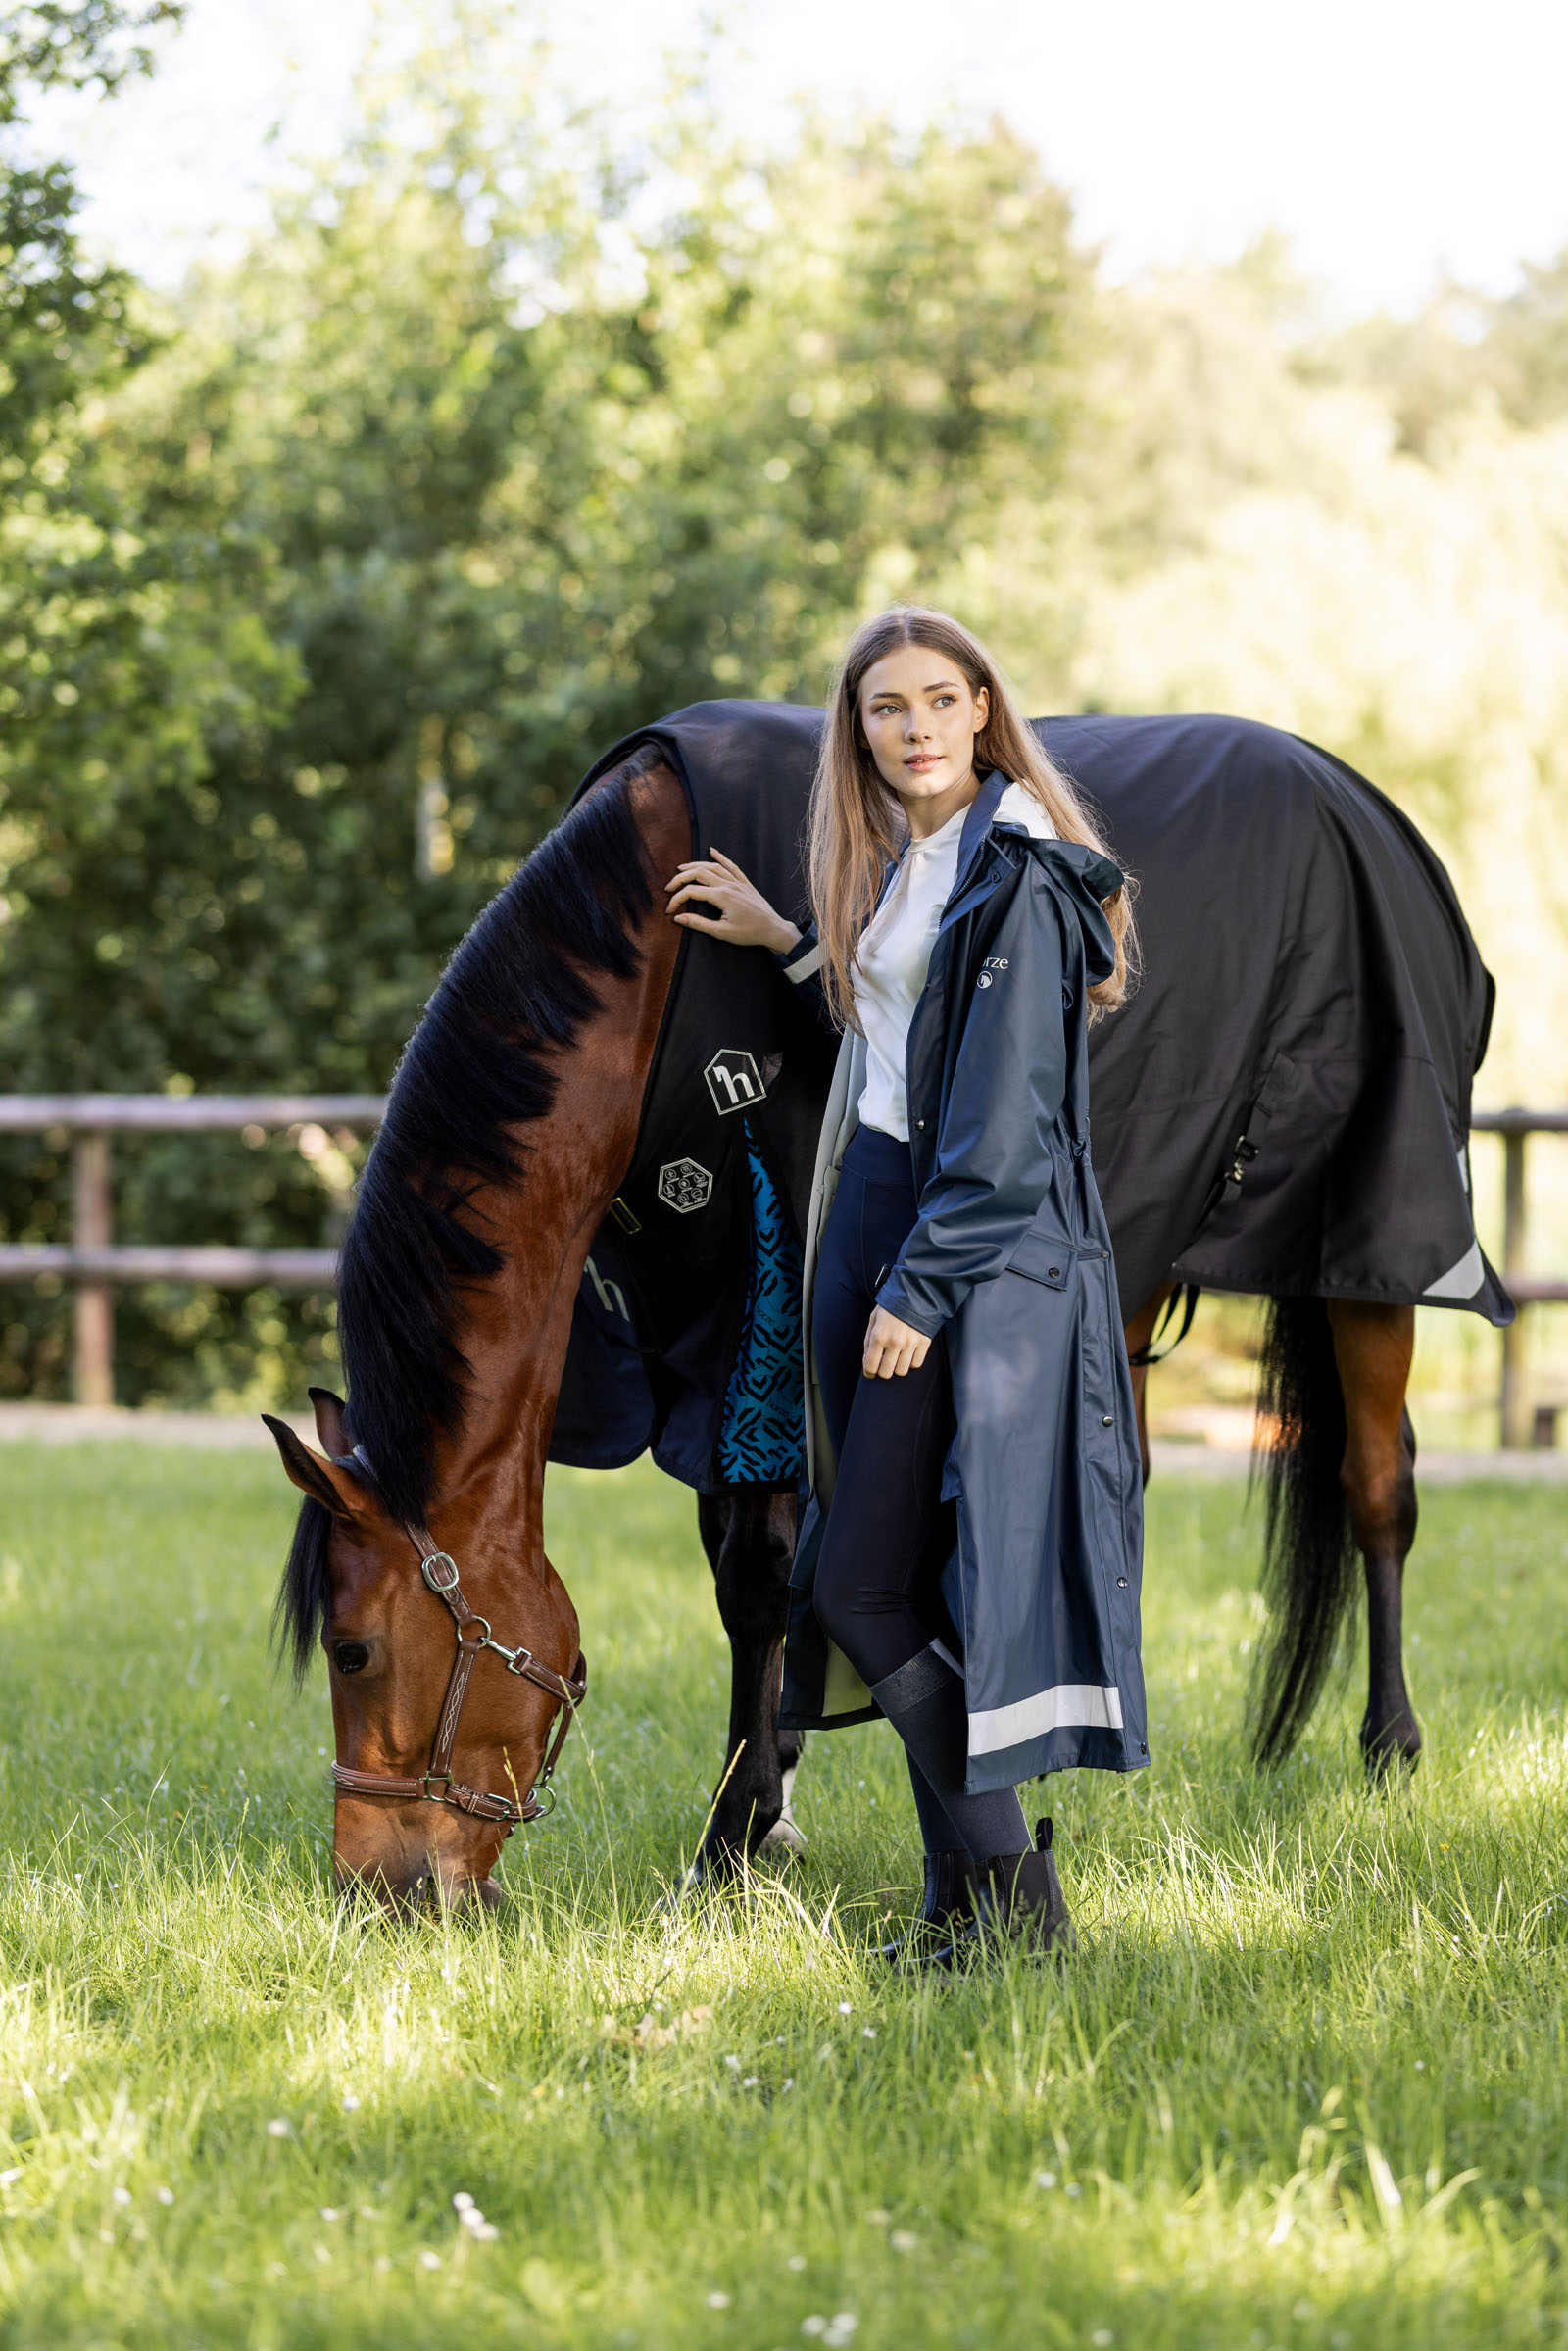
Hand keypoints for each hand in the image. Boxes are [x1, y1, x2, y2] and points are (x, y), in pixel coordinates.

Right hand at [666, 849, 800, 952]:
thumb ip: (698, 924)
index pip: (691, 892)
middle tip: (669, 887)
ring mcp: (738, 882)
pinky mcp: (745, 883)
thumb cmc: (749, 933)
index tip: (669, 911)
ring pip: (713, 867)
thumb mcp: (722, 932)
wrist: (773, 930)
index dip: (677, 900)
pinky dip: (721, 857)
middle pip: (699, 873)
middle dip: (681, 878)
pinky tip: (712, 851)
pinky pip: (732, 866)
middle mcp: (729, 885)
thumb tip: (678, 918)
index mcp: (722, 896)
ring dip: (695, 865)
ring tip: (682, 868)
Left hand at [862, 1307, 931, 1378]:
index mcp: (879, 1335)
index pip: (871, 1366)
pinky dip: (911, 1362)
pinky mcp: (924, 1343)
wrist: (915, 1293)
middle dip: (882, 1371)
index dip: (869, 1373)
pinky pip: (916, 1364)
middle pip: (886, 1373)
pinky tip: (908, 1354)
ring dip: (897, 1367)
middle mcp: (894, 1342)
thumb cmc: (891, 1306)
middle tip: (883, 1365)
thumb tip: (867, 1361)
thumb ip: (868, 1341)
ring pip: (902, 1371)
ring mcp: (910, 1343)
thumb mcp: (873, 1319)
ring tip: (896, 1358)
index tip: (870, 1373)